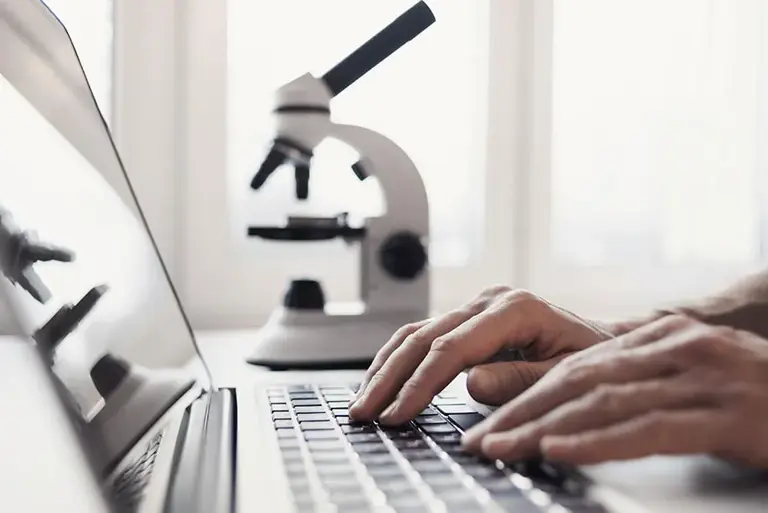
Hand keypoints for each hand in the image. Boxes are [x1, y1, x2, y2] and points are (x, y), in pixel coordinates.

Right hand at [348, 287, 613, 424]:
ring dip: (386, 368)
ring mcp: (476, 306)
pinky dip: (399, 359)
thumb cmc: (590, 358)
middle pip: (424, 337)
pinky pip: (425, 335)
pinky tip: (382, 379)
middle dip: (390, 378)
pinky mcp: (468, 318)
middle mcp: (489, 300)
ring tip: (362, 401)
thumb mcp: (567, 374)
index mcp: (514, 309)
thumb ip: (521, 379)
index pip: (452, 349)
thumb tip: (470, 383)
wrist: (602, 340)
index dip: (420, 384)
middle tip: (363, 412)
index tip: (398, 414)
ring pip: (416, 332)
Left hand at [462, 315, 767, 468]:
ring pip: (603, 401)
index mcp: (661, 338)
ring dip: (542, 427)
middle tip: (480, 440)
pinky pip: (647, 428)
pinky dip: (597, 440)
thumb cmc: (755, 398)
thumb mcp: (687, 382)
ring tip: (500, 446)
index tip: (488, 422)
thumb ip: (631, 389)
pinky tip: (559, 449)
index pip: (578, 367)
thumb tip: (566, 411)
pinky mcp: (727, 414)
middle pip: (578, 380)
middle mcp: (676, 348)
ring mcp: (701, 378)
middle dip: (522, 412)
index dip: (526, 394)